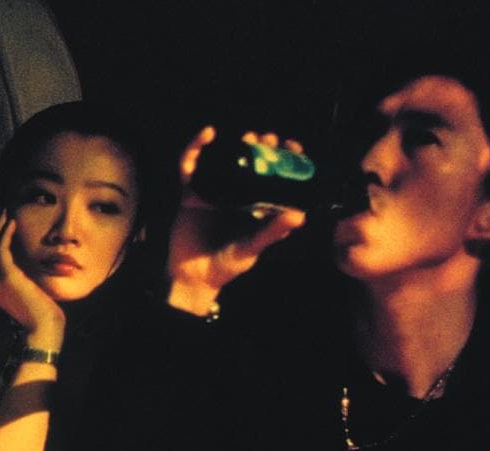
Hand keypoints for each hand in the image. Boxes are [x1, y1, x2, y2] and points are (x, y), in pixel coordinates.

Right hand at [0, 213, 64, 350]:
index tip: (5, 226)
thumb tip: (28, 270)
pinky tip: (12, 223)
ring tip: (7, 213)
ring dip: (0, 228)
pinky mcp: (6, 276)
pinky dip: (6, 234)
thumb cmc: (41, 314)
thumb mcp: (29, 294)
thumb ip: (23, 281)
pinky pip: (2, 248)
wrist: (42, 327)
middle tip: (3, 213)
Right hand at [167, 127, 306, 313]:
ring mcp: (212, 193)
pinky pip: (190, 166)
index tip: (292, 146)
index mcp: (254, 206)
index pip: (273, 177)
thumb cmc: (226, 265)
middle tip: (268, 138)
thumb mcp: (252, 247)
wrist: (192, 276)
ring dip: (234, 144)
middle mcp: (235, 196)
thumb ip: (272, 232)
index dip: (284, 160)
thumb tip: (299, 215)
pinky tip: (207, 135)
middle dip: (261, 148)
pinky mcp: (190, 193)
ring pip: (222, 161)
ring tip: (248, 137)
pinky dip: (195, 148)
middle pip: (249, 163)